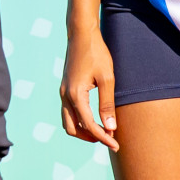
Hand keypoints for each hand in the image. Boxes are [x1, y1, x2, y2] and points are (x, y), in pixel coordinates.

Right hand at [59, 26, 119, 151]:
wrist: (81, 33)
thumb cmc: (96, 53)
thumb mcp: (107, 78)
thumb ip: (107, 104)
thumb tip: (110, 128)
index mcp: (75, 95)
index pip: (89, 125)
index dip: (103, 137)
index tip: (116, 145)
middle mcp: (65, 96)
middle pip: (73, 129)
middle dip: (90, 137)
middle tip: (109, 139)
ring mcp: (63, 92)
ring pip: (68, 122)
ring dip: (83, 130)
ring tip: (102, 130)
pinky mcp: (65, 88)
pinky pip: (68, 112)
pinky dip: (79, 120)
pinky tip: (93, 117)